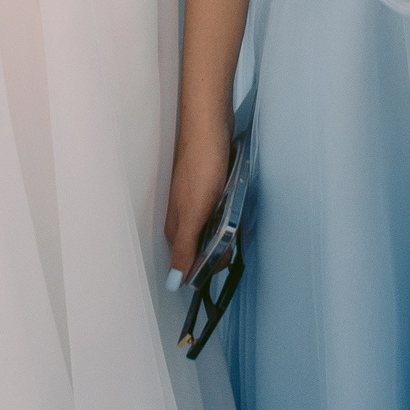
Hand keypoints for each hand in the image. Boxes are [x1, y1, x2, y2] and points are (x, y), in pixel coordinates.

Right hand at [164, 113, 233, 283]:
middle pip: (204, 248)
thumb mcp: (194, 212)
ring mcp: (194, 203)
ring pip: (213, 230)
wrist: (210, 127)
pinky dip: (229, 212)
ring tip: (235, 210)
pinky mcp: (206, 190)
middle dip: (222, 244)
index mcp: (176, 229)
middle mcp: (182, 219)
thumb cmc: (202, 166)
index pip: (191, 264)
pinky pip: (219, 212)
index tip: (226, 250)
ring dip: (227, 227)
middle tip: (232, 224)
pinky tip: (234, 201)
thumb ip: (185, 248)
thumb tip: (175, 282)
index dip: (212, 264)